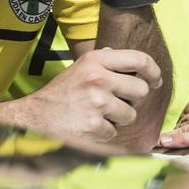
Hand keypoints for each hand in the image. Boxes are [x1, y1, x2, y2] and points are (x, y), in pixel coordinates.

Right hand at [0, 47, 160, 149]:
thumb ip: (102, 62)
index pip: (139, 59)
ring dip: (118, 119)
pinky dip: (104, 133)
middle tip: (115, 103)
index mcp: (95, 60)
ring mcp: (96, 102)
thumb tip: (122, 55)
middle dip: (132, 100)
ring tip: (97, 115)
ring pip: (130, 114)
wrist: (32, 118)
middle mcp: (97, 78)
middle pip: (141, 90)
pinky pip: (114, 131)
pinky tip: (87, 126)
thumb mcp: (79, 68)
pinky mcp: (93, 125)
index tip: (156, 81)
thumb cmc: (61, 93)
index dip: (154, 71)